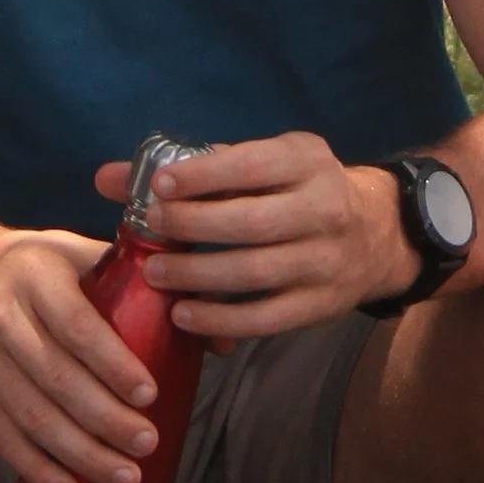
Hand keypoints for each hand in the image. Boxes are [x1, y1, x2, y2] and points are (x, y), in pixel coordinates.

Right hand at [0, 212, 163, 482]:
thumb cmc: (34, 267)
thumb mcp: (78, 253)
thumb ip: (145, 288)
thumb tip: (221, 341)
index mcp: (33, 272)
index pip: (77, 325)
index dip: (113, 364)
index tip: (150, 395)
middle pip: (56, 378)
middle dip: (106, 419)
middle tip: (147, 444)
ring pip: (31, 415)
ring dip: (80, 453)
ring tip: (124, 476)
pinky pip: (2, 435)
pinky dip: (36, 468)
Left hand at [92, 134, 411, 338]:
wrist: (378, 232)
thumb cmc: (298, 189)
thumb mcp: (263, 161)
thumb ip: (193, 169)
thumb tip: (105, 178)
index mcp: (306, 160)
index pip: (250, 166)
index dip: (202, 177)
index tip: (158, 186)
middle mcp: (323, 208)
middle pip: (251, 223)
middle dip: (194, 227)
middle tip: (151, 230)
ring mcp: (326, 261)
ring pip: (255, 274)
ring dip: (198, 278)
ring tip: (155, 276)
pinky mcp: (322, 305)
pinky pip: (266, 319)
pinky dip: (221, 322)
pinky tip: (185, 316)